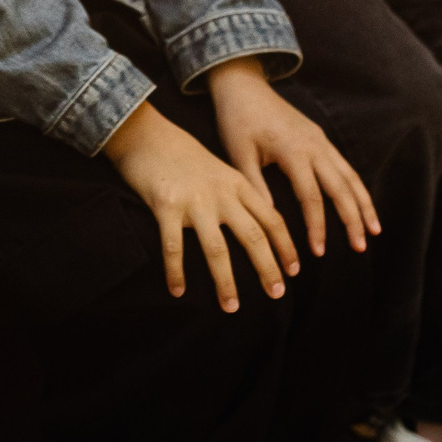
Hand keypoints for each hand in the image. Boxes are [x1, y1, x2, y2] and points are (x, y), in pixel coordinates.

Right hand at [103, 100, 296, 310]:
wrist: (147, 134)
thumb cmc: (183, 156)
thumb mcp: (220, 170)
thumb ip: (237, 194)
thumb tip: (255, 225)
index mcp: (238, 184)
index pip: (271, 219)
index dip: (285, 247)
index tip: (294, 271)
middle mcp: (222, 194)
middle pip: (253, 237)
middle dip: (267, 268)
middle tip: (277, 294)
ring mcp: (195, 201)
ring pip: (217, 249)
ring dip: (226, 282)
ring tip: (232, 307)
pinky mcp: (166, 206)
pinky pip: (174, 247)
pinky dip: (176, 271)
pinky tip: (177, 290)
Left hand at [206, 57, 375, 259]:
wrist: (243, 86)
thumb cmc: (237, 121)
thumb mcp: (239, 154)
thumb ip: (255, 186)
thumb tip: (270, 220)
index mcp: (293, 151)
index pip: (311, 197)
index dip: (317, 226)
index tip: (319, 251)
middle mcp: (314, 146)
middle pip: (341, 188)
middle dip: (353, 219)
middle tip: (360, 248)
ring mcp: (321, 140)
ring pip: (350, 176)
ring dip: (363, 204)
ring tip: (374, 230)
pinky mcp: (321, 138)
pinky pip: (345, 166)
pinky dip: (356, 187)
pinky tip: (361, 204)